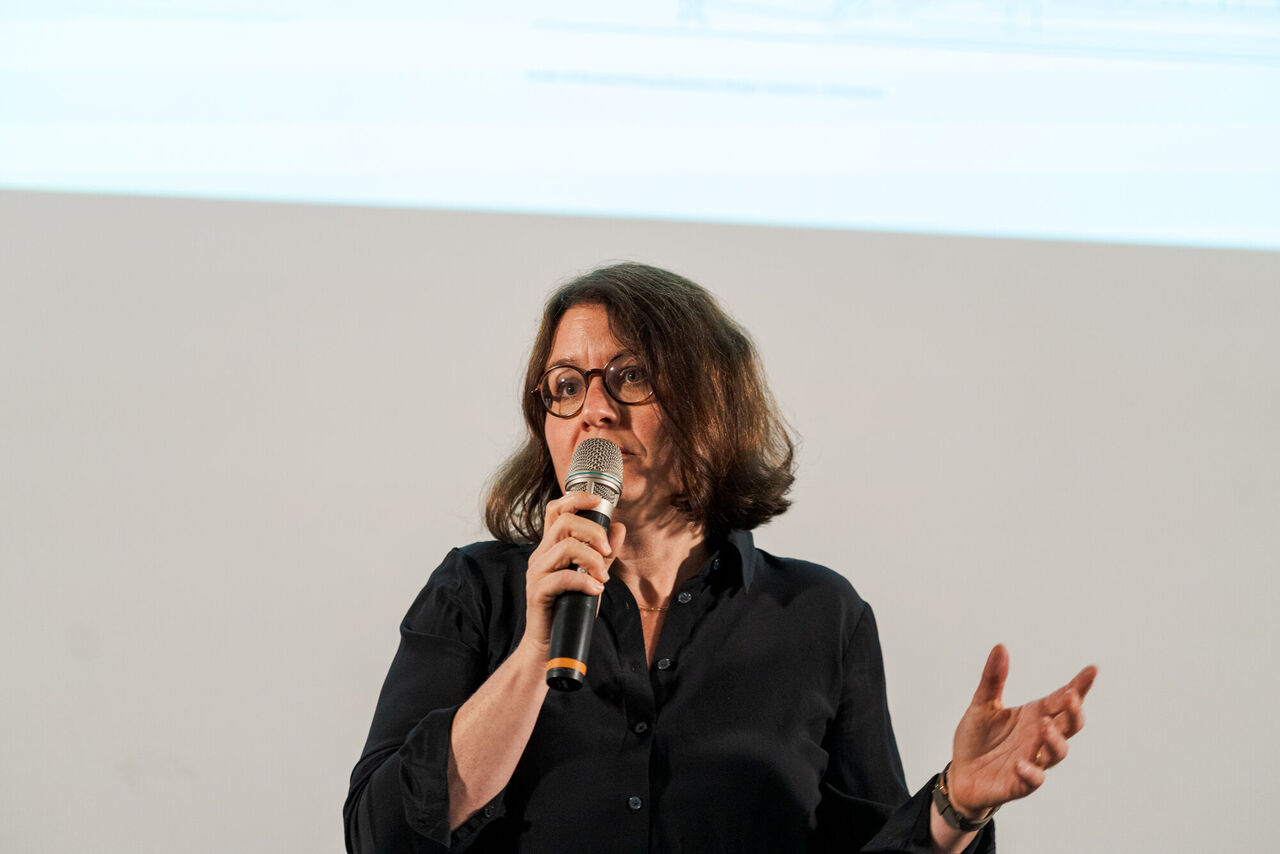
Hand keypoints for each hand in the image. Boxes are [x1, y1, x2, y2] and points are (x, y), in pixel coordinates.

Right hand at [522, 491, 626, 654]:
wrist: (550, 644)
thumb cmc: (570, 609)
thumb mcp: (593, 576)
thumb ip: (604, 554)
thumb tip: (619, 527)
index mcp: (551, 547)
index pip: (556, 510)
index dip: (576, 498)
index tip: (599, 501)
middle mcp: (541, 555)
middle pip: (564, 522)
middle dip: (594, 532)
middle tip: (608, 552)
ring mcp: (537, 573)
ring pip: (566, 547)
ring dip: (593, 560)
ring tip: (603, 577)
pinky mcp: (538, 592)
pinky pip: (563, 577)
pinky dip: (585, 582)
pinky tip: (596, 590)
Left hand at [946, 644, 1096, 818]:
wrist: (961, 774)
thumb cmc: (977, 738)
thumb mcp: (982, 704)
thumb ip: (993, 678)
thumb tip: (1000, 646)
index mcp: (1034, 716)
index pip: (1062, 700)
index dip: (1079, 686)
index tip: (1092, 669)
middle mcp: (1039, 738)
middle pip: (1069, 725)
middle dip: (1073, 712)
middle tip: (1070, 697)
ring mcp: (1033, 761)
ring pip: (1057, 753)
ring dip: (1055, 740)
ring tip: (1045, 726)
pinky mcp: (1018, 783)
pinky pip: (1032, 781)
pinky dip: (1031, 773)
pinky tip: (1021, 764)